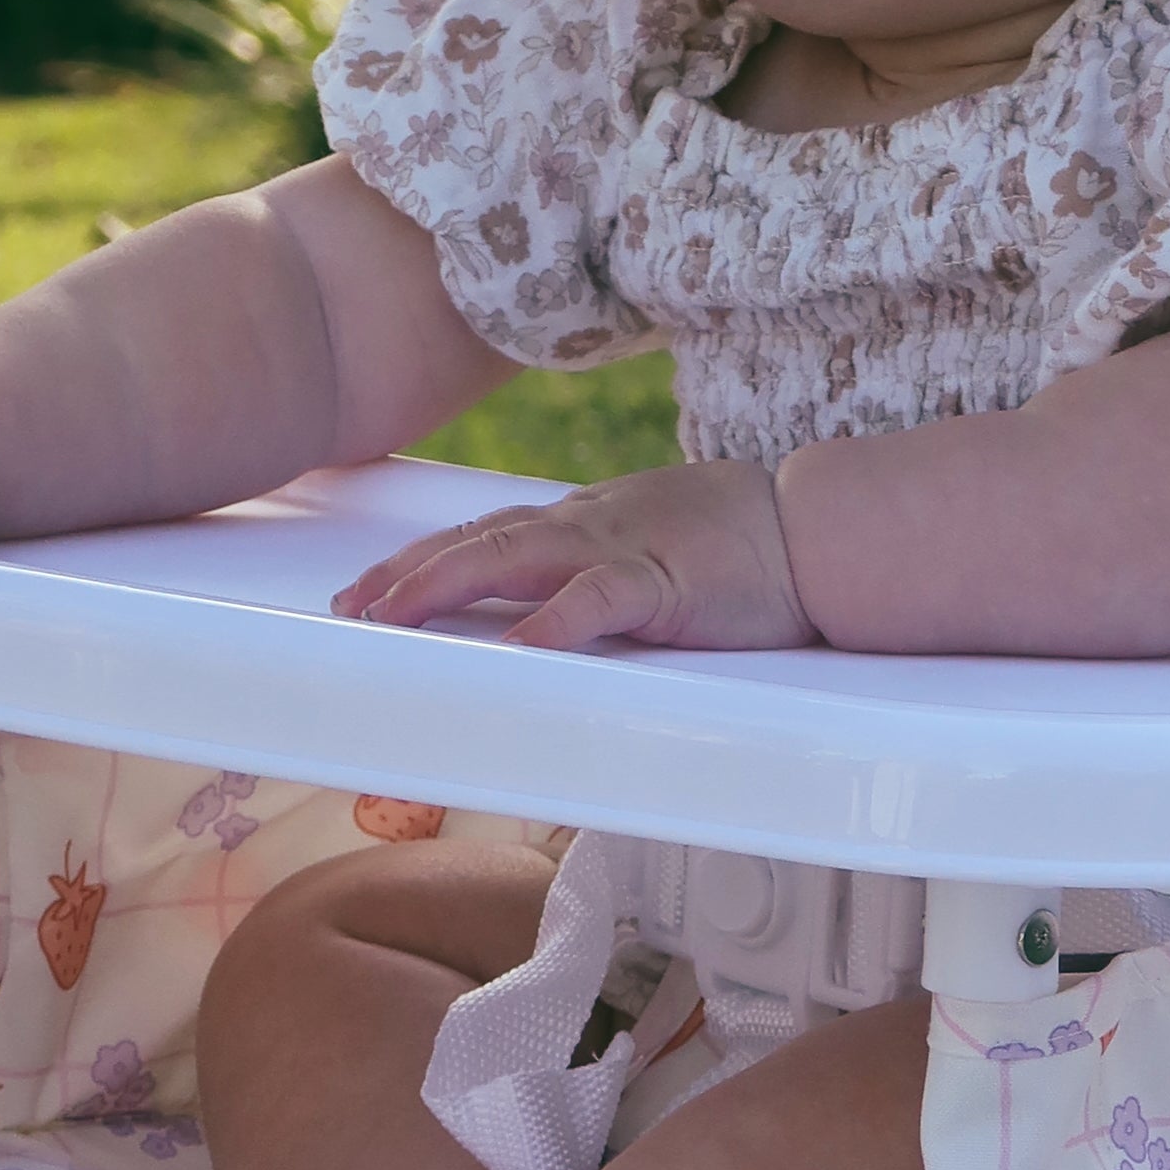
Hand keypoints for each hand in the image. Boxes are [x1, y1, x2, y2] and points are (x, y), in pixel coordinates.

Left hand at [331, 460, 811, 656]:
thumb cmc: (742, 544)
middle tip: (349, 608)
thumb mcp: (651, 546)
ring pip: (514, 558)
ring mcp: (622, 547)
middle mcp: (588, 525)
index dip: (419, 560)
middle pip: (476, 541)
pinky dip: (551, 624)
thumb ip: (595, 572)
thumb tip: (540, 612)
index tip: (366, 589)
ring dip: (445, 585)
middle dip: (406, 574)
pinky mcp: (664, 582)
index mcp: (584, 521)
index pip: (483, 533)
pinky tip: (513, 649)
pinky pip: (597, 601)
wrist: (821, 529)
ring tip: (391, 617)